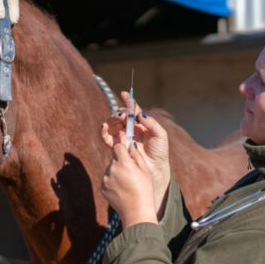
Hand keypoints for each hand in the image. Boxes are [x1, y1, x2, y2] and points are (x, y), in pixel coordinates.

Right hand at [101, 91, 170, 211]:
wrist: (155, 169)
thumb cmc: (160, 152)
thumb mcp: (160, 135)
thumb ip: (151, 123)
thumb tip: (140, 114)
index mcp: (141, 124)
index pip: (133, 110)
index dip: (129, 101)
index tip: (125, 94)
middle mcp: (131, 129)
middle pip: (121, 116)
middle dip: (120, 112)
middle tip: (122, 115)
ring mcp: (123, 137)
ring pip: (113, 124)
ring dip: (112, 119)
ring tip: (118, 120)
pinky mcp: (117, 147)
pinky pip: (107, 137)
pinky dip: (104, 131)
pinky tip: (104, 127)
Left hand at [101, 141, 156, 228]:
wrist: (136, 211)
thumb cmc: (144, 190)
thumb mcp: (145, 170)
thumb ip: (136, 155)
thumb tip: (130, 145)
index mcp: (123, 162)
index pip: (118, 146)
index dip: (123, 149)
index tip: (127, 153)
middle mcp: (112, 169)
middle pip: (114, 158)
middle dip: (121, 162)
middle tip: (131, 172)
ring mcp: (106, 179)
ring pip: (110, 169)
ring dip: (116, 172)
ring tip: (127, 183)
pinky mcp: (102, 187)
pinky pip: (107, 179)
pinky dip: (113, 182)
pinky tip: (122, 189)